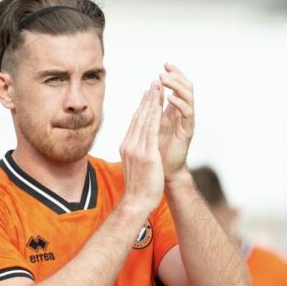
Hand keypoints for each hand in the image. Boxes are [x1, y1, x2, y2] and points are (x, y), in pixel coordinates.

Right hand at [120, 82, 164, 213]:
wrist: (136, 202)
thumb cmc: (139, 189)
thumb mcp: (135, 167)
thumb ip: (136, 154)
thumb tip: (139, 149)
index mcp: (127, 147)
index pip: (135, 122)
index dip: (142, 107)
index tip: (147, 95)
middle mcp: (129, 144)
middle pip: (138, 117)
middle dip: (147, 99)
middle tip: (153, 84)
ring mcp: (136, 149)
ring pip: (144, 119)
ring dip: (151, 102)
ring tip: (157, 87)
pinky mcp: (146, 154)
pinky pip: (151, 129)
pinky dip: (154, 115)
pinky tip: (159, 104)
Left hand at [157, 63, 194, 180]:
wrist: (163, 172)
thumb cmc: (156, 150)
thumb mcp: (151, 125)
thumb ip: (152, 109)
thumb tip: (148, 92)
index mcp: (174, 111)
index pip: (178, 87)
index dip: (174, 75)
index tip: (165, 64)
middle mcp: (183, 114)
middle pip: (186, 88)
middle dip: (177, 77)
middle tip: (166, 68)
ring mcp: (186, 122)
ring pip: (188, 97)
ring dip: (176, 86)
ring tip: (165, 79)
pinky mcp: (187, 132)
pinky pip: (187, 113)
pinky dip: (179, 103)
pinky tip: (170, 97)